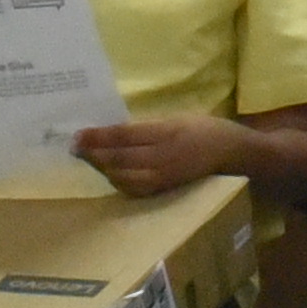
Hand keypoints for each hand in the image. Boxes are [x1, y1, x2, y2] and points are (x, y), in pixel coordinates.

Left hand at [73, 110, 263, 197]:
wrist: (232, 153)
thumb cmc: (204, 129)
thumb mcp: (177, 118)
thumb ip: (148, 127)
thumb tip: (113, 132)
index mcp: (166, 134)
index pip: (124, 136)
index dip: (98, 136)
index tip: (78, 134)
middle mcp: (163, 158)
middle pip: (119, 158)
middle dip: (94, 153)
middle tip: (74, 146)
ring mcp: (163, 177)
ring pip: (123, 176)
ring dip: (102, 168)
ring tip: (88, 158)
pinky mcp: (164, 189)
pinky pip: (134, 188)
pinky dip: (117, 180)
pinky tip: (109, 173)